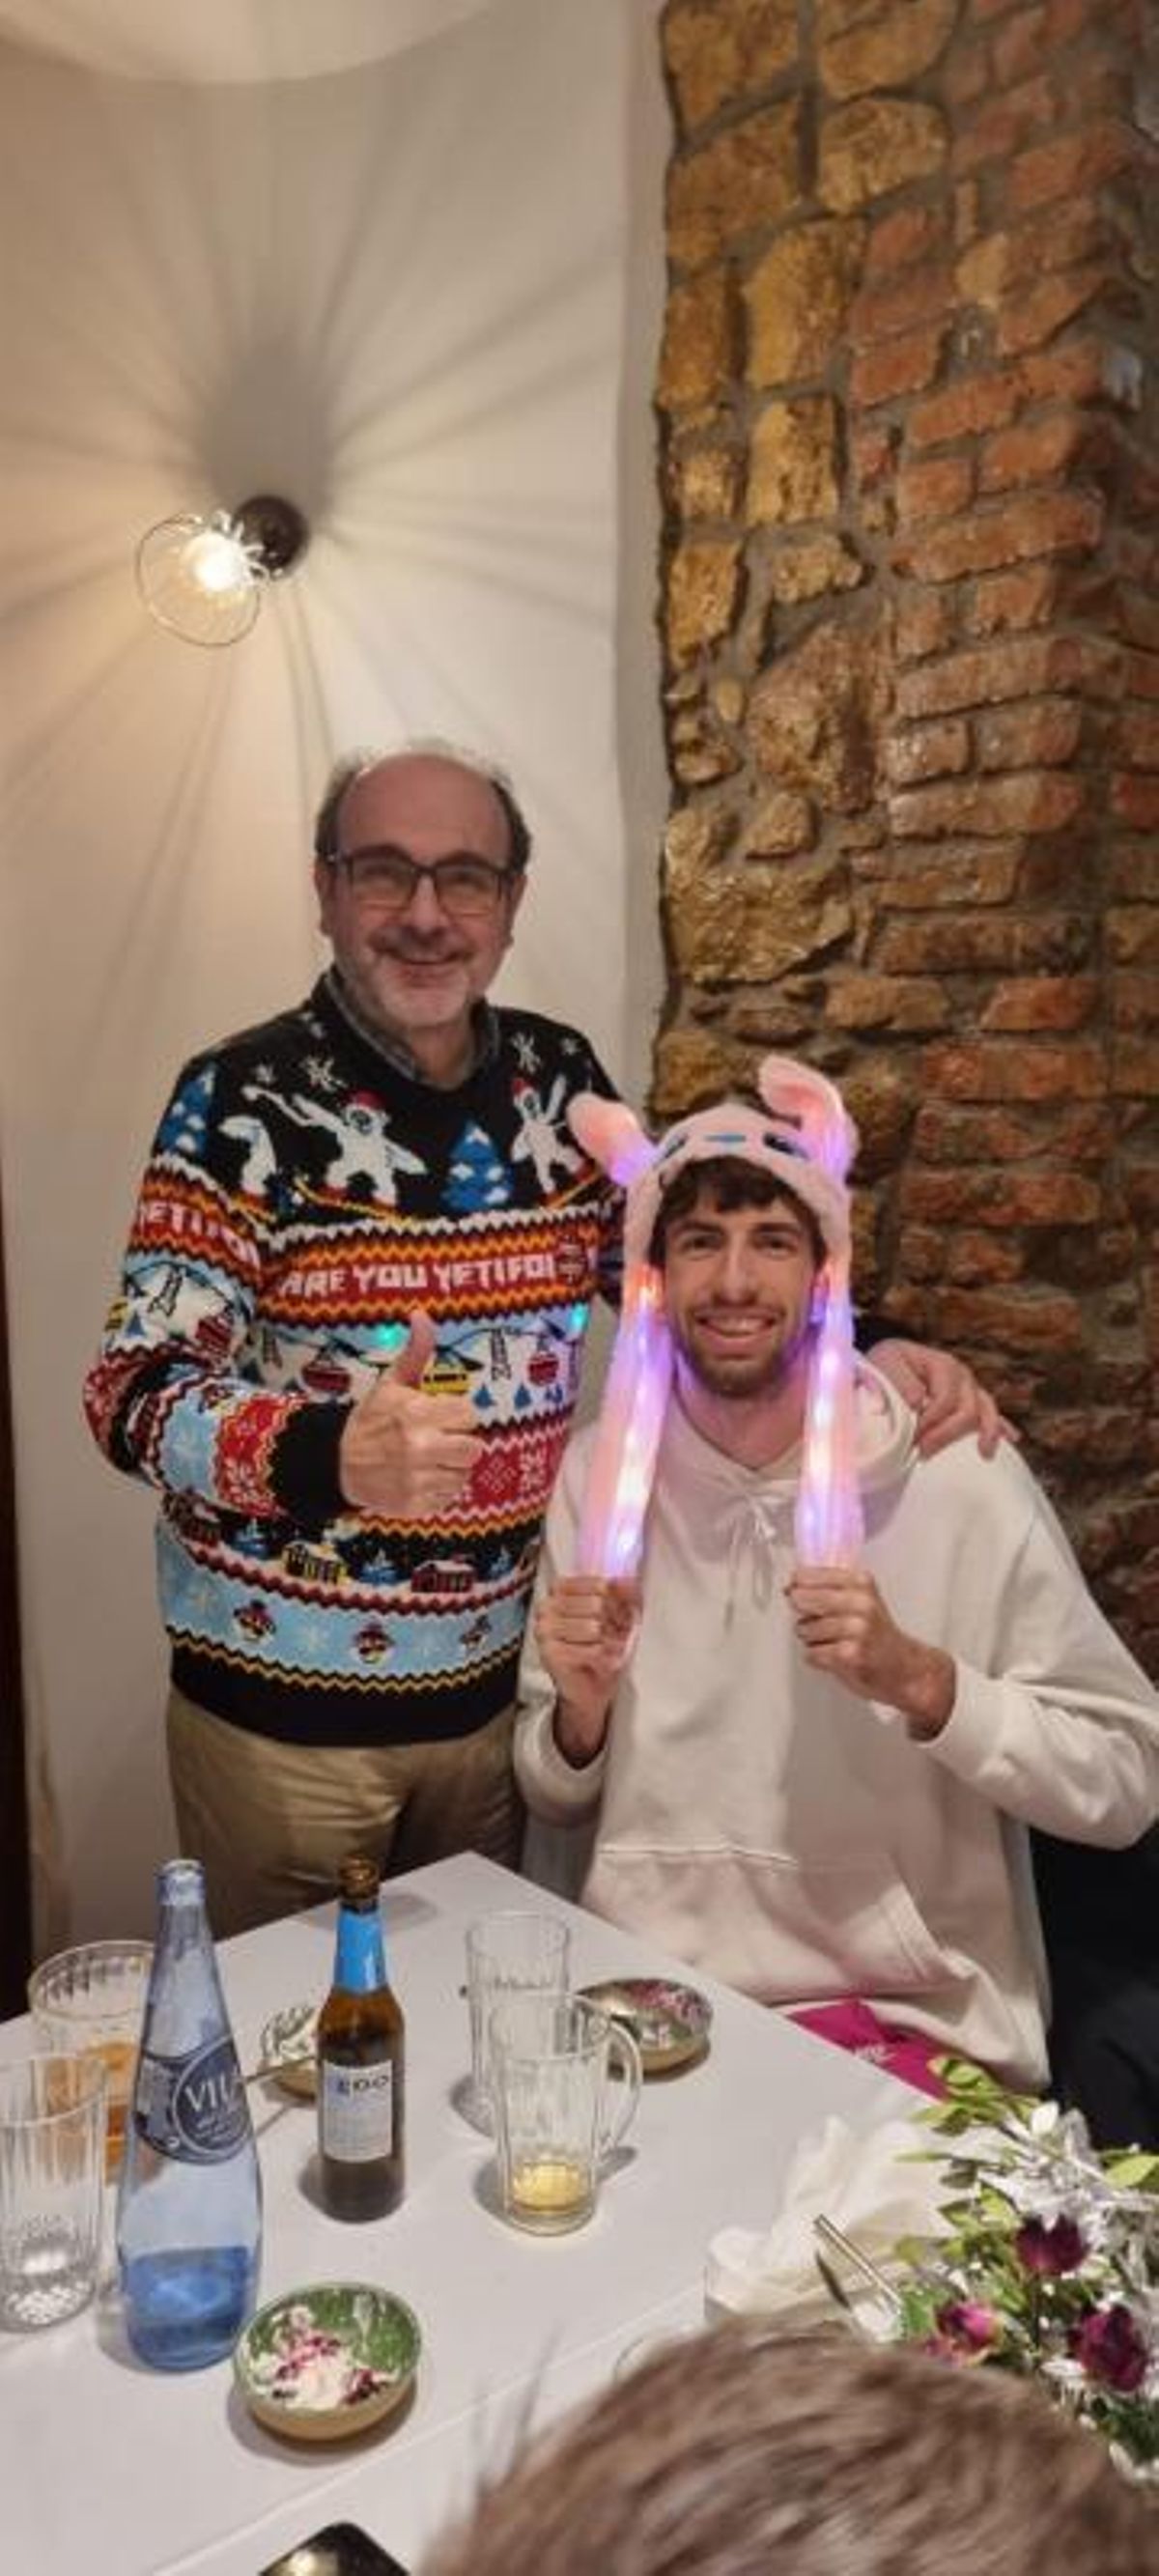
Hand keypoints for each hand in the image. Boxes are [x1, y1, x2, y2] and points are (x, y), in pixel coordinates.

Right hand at [339, 1309, 480, 1515]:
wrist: (337, 1464)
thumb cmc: (372, 1420)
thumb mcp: (391, 1383)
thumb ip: (416, 1352)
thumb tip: (422, 1314)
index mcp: (416, 1413)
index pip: (469, 1415)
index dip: (458, 1416)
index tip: (442, 1417)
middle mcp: (419, 1447)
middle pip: (474, 1448)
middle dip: (460, 1443)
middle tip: (440, 1441)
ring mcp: (417, 1479)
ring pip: (463, 1475)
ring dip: (450, 1468)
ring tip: (428, 1460)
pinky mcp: (416, 1505)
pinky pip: (448, 1498)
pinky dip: (438, 1490)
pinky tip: (420, 1479)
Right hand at [535, 1574, 640, 1766]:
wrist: (590, 1690)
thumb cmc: (600, 1650)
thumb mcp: (616, 1615)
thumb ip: (622, 1594)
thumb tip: (628, 1580)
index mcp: (559, 1590)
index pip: (600, 1583)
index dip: (619, 1601)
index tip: (623, 1612)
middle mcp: (546, 1608)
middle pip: (598, 1604)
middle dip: (615, 1623)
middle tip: (617, 1636)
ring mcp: (545, 1631)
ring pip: (595, 1626)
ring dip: (611, 1642)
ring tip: (609, 1650)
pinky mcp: (551, 1655)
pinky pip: (591, 1650)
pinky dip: (604, 1659)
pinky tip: (602, 1662)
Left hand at [787, 1563, 954, 1737]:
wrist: (905, 1668)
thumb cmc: (878, 1635)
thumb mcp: (861, 1599)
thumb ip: (829, 1588)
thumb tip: (790, 1586)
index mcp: (860, 1582)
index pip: (807, 1575)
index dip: (797, 1588)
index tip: (798, 1593)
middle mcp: (860, 1602)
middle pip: (801, 1600)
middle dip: (804, 1615)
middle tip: (823, 1624)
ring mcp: (856, 1629)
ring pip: (804, 1629)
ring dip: (813, 1640)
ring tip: (835, 1642)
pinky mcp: (849, 1655)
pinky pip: (811, 1653)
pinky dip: (818, 1658)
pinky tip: (836, 1656)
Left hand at [870, 1338, 1017, 1459]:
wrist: (889, 1362)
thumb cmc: (887, 1364)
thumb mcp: (887, 1362)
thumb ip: (901, 1380)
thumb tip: (918, 1401)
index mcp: (943, 1365)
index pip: (946, 1399)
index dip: (931, 1421)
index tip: (913, 1437)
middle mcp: (962, 1375)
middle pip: (967, 1409)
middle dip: (946, 1434)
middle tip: (923, 1452)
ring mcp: (970, 1387)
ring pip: (986, 1410)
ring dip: (987, 1433)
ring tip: (984, 1453)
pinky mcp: (971, 1400)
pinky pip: (991, 1413)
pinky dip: (1001, 1425)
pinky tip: (1011, 1438)